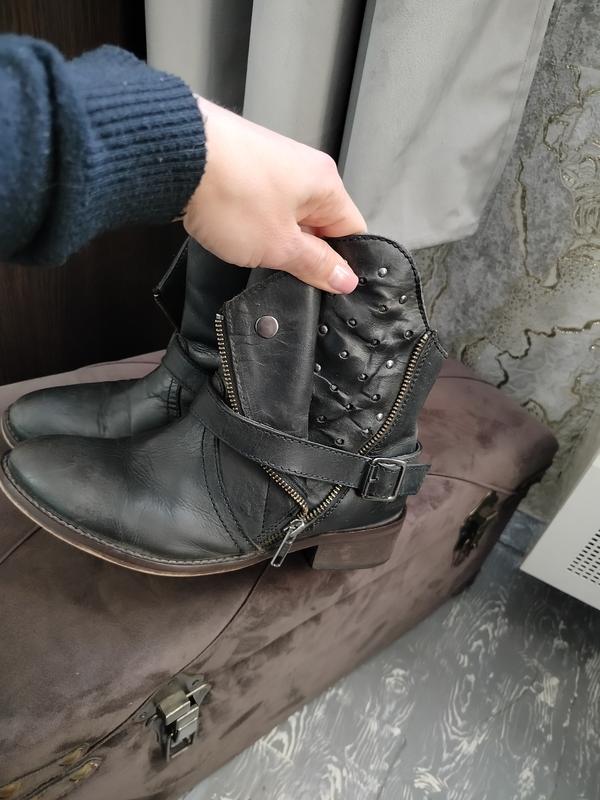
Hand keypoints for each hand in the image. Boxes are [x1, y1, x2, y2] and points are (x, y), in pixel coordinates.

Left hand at [183, 99, 365, 293]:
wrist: (176, 157)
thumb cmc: (231, 194)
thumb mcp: (280, 246)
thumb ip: (315, 265)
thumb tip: (344, 278)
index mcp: (326, 183)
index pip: (351, 231)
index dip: (342, 263)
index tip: (325, 285)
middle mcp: (304, 167)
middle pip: (320, 223)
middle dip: (303, 252)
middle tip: (282, 271)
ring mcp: (272, 164)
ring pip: (288, 215)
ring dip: (275, 239)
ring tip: (253, 249)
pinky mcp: (244, 166)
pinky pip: (261, 204)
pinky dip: (253, 222)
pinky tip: (235, 232)